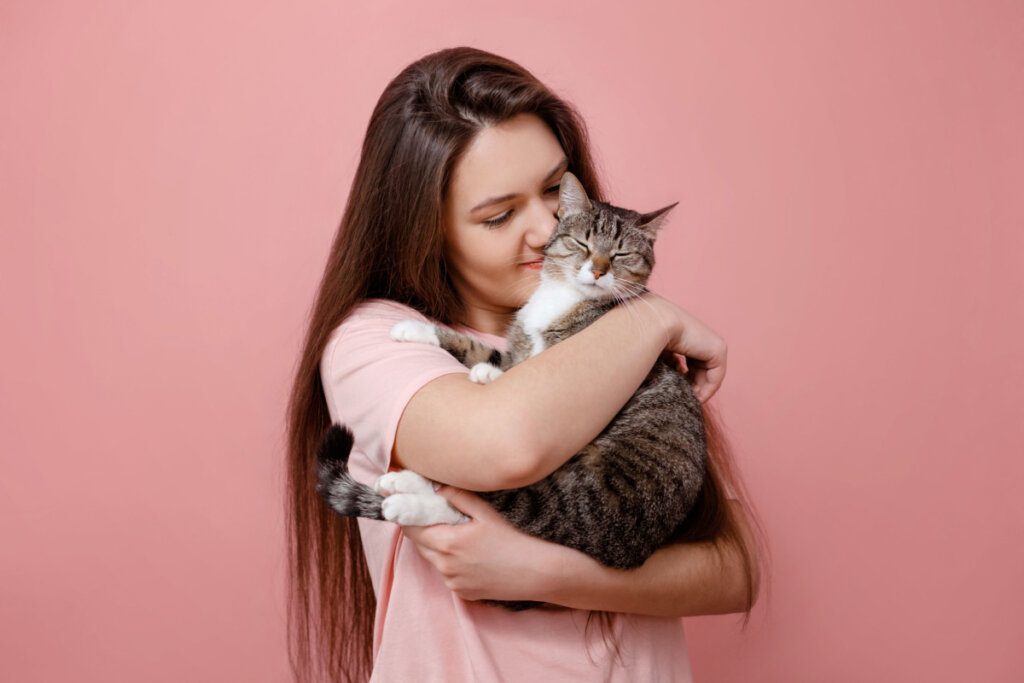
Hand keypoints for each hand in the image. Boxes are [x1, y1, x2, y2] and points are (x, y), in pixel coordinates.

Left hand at [398, 485, 568, 602]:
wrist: (534, 573)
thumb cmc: (512, 540)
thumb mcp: (485, 513)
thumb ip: (457, 497)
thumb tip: (435, 487)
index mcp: (447, 542)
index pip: (411, 527)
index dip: (405, 514)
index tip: (400, 503)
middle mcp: (444, 565)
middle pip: (419, 544)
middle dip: (421, 528)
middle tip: (430, 514)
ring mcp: (452, 582)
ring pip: (433, 559)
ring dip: (436, 546)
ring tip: (457, 535)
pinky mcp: (461, 593)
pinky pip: (447, 574)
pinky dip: (451, 563)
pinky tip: (471, 555)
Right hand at [640, 291, 727, 403]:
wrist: (653, 324)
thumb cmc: (646, 337)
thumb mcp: (656, 355)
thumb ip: (665, 365)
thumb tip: (666, 384)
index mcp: (685, 334)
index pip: (690, 362)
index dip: (684, 381)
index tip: (674, 394)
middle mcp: (699, 337)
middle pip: (701, 370)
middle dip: (692, 387)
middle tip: (682, 401)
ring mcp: (711, 342)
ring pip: (710, 375)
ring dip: (699, 391)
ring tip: (686, 401)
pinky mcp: (718, 349)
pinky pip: (716, 376)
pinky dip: (707, 390)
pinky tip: (694, 398)